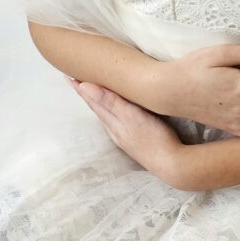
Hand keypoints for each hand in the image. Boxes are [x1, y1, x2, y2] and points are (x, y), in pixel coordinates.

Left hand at [67, 78, 183, 181]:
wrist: (171, 164)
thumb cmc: (154, 138)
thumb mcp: (132, 116)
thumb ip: (111, 101)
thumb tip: (84, 87)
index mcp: (112, 121)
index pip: (93, 101)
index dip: (81, 88)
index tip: (68, 75)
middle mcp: (115, 128)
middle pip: (97, 107)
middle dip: (86, 93)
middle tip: (75, 80)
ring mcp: (125, 135)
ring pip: (106, 114)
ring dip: (97, 101)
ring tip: (91, 91)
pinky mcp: (136, 138)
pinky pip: (117, 119)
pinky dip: (111, 109)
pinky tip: (116, 111)